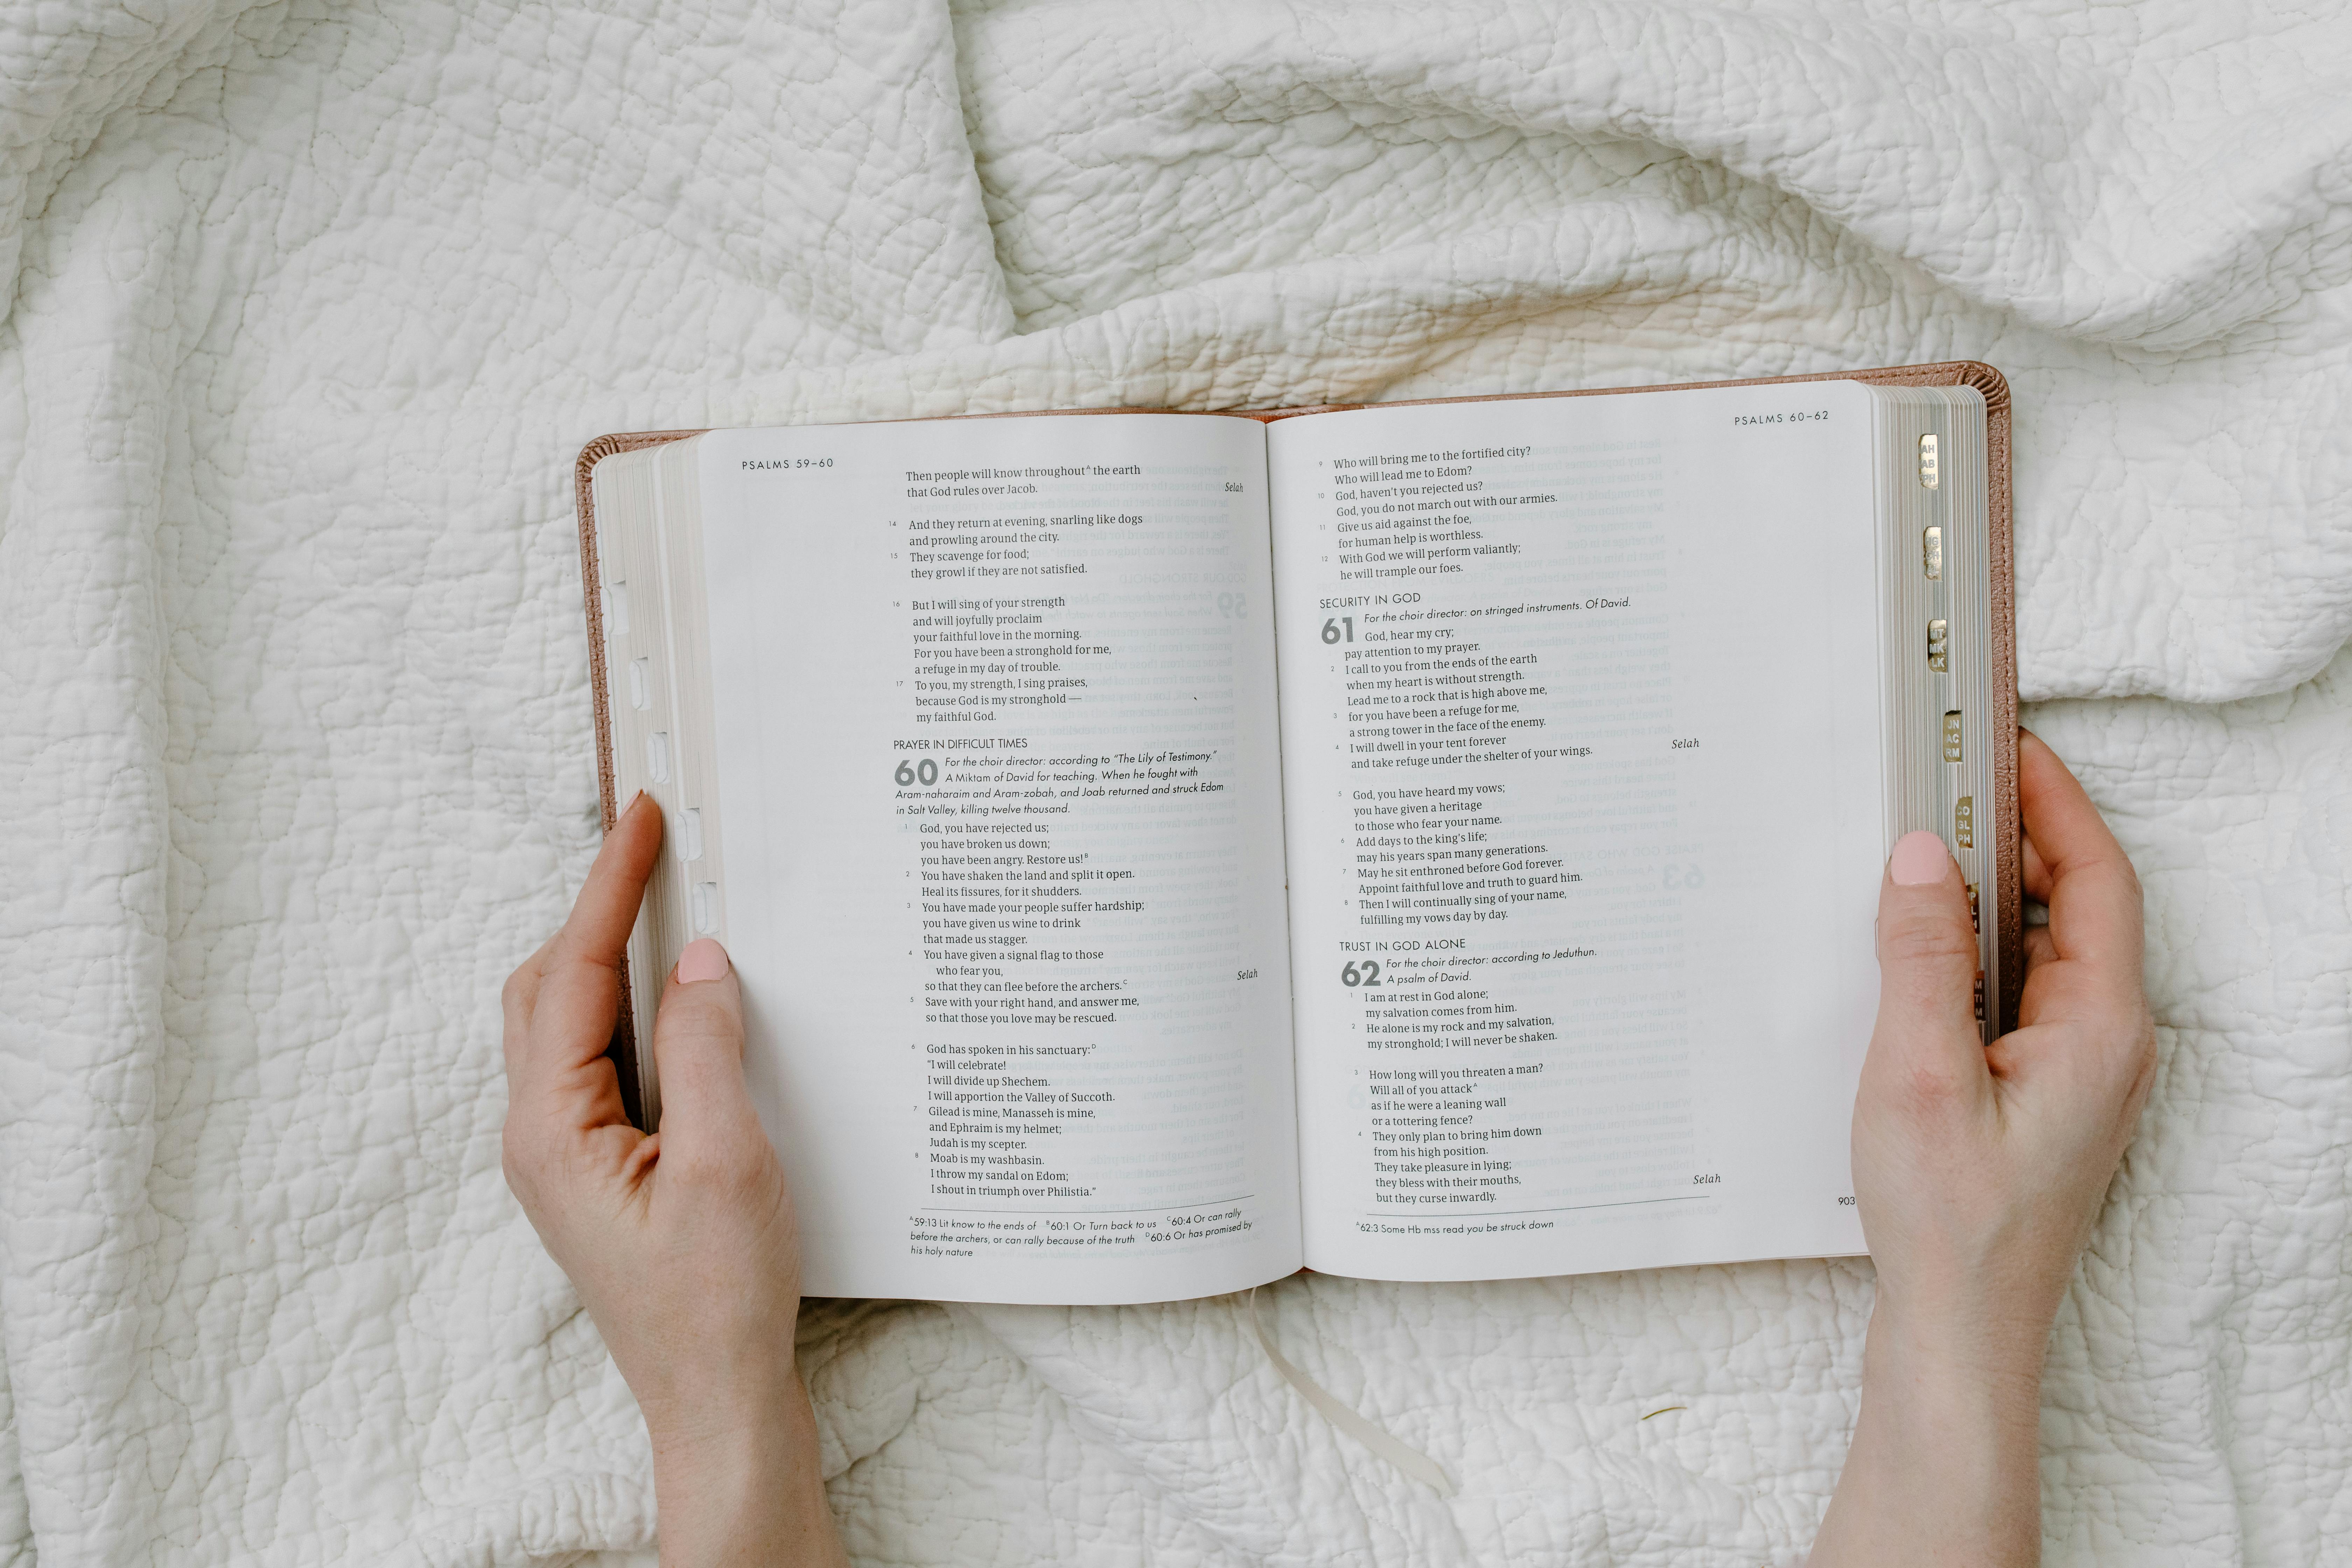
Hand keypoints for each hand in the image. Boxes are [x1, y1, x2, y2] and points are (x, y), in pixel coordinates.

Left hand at [502, 794, 845, 1566]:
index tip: (641, 817)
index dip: (611, 886)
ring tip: (671, 905)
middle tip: (656, 845)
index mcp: (554, 1128)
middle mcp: (541, 1134)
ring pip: (570, 1021)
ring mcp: (565, 1153)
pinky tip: (683, 999)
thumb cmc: (718, 1296)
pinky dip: (632, 1008)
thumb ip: (706, 1050)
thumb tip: (702, 960)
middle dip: (599, 909)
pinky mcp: (598, 1167)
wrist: (715, 1396)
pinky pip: (600, 1060)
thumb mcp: (725, 1161)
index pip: (577, 973)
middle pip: (550, 986)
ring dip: (612, 957)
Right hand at [1811, 732, 2156, 1566]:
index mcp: (2099, 1029)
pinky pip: (2022, 993)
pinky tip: (1919, 950)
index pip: (2095, 880)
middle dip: (2021, 836)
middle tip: (1953, 782)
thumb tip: (1921, 857)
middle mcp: (2107, 1044)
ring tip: (1926, 851)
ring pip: (2047, 950)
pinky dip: (1978, 951)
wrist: (1959, 1329)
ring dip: (1994, 895)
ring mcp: (2079, 1073)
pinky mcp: (2043, 1095)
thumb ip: (1921, 957)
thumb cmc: (1948, 1220)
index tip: (2011, 746)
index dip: (2055, 804)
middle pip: (2079, 907)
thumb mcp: (1918, 1072)